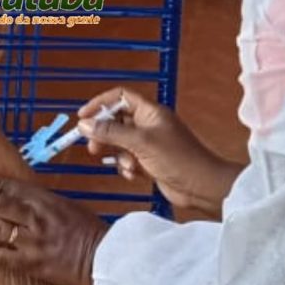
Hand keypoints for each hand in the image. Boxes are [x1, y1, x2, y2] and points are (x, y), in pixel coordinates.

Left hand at [0, 172, 107, 284]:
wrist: (107, 259)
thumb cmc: (87, 231)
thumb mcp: (63, 205)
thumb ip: (36, 201)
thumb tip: (8, 195)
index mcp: (44, 199)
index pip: (7, 185)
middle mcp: (36, 217)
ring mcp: (33, 241)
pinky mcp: (32, 264)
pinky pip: (3, 257)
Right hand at [78, 88, 242, 216]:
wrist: (201, 186)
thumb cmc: (178, 159)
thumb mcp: (140, 143)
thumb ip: (110, 132)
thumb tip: (84, 124)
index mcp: (150, 112)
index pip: (120, 97)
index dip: (100, 104)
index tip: (83, 117)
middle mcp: (148, 125)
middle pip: (115, 121)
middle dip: (104, 135)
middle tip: (93, 147)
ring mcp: (148, 144)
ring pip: (119, 143)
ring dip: (118, 155)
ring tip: (126, 165)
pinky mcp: (148, 161)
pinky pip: (126, 159)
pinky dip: (126, 167)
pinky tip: (134, 174)